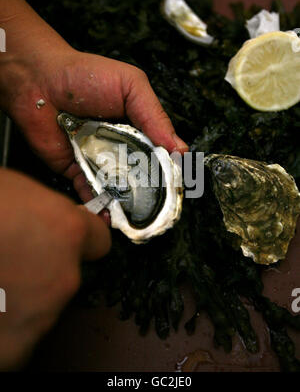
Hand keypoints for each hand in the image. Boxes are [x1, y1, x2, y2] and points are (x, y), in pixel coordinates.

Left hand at [0, 0, 187, 201]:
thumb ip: (155, 116)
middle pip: (140, 174)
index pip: (159, 153)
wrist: (39, 81)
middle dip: (149, 192)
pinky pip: (90, 191)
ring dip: (126, 202)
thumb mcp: (131, 86)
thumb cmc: (86, 76)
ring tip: (135, 219)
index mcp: (138, 127)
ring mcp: (99, 160)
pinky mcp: (76, 170)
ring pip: (117, 186)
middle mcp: (121, 146)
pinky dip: (98, 203)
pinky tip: (109, 215)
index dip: (168, 170)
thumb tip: (180, 149)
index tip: (176, 187)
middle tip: (157, 209)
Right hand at [0, 168, 110, 368]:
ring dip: (27, 296)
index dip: (81, 239)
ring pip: (47, 305)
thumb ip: (46, 212)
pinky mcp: (15, 343)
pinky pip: (21, 338)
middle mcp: (64, 274)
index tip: (70, 242)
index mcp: (67, 230)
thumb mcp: (16, 193)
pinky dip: (8, 327)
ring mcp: (42, 311)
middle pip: (70, 274)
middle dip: (48, 268)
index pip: (99, 240)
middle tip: (15, 260)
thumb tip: (49, 222)